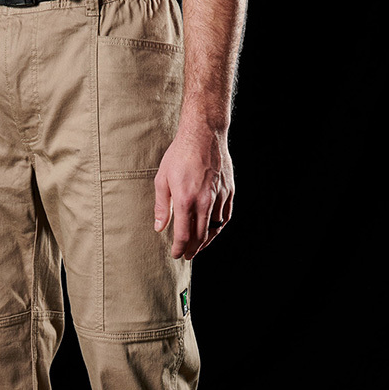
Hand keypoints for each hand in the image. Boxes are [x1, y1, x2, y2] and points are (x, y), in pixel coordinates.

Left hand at [153, 121, 233, 259]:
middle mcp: (205, 201)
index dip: (179, 249)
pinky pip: (226, 216)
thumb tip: (160, 228)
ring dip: (206, 241)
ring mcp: (219, 196)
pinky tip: (212, 230)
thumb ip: (162, 207)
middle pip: (201, 236)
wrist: (204, 134)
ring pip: (215, 228)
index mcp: (186, 199)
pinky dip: (219, 227)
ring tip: (198, 246)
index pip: (184, 235)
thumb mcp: (162, 179)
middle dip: (193, 249)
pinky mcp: (228, 190)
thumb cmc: (180, 154)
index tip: (176, 254)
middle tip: (187, 255)